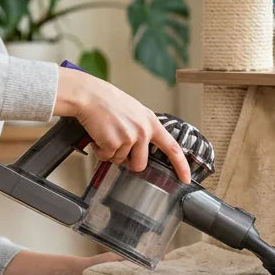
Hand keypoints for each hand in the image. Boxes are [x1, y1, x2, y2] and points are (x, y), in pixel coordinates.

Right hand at [53, 68, 192, 183]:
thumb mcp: (135, 112)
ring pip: (120, 161)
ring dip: (110, 153)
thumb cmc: (108, 102)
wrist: (89, 96)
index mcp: (151, 122)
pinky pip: (106, 158)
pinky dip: (99, 151)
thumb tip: (140, 151)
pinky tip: (98, 135)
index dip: (181, 166)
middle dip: (127, 162)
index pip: (172, 148)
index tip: (185, 178)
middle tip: (117, 147)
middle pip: (140, 164)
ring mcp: (129, 137)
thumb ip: (142, 130)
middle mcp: (143, 131)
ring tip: (106, 134)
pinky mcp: (113, 143)